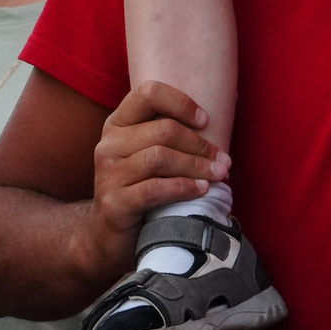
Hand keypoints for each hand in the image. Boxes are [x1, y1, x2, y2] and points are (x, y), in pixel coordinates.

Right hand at [89, 82, 225, 272]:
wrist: (106, 236)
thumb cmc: (139, 188)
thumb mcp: (146, 154)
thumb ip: (168, 134)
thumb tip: (221, 116)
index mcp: (117, 124)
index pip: (149, 93)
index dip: (181, 102)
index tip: (205, 120)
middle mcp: (109, 144)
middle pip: (163, 130)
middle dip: (200, 144)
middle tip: (223, 160)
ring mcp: (108, 174)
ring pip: (160, 157)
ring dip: (196, 166)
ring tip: (218, 175)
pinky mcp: (114, 203)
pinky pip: (155, 189)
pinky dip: (183, 187)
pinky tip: (201, 190)